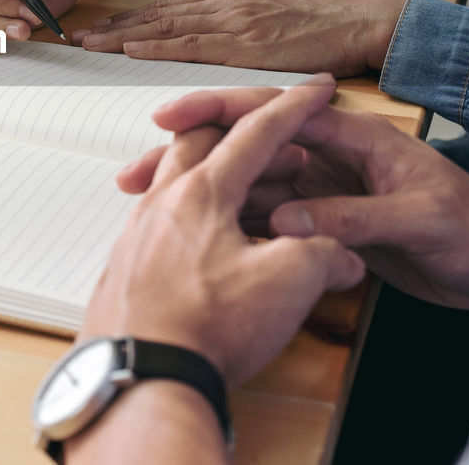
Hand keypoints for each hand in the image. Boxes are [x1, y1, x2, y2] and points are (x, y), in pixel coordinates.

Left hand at [71, 0, 406, 76]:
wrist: (362, 22)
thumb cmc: (322, 15)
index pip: (166, 8)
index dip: (128, 17)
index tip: (97, 27)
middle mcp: (225, 6)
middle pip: (157, 16)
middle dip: (113, 27)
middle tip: (75, 38)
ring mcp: (234, 24)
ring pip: (167, 28)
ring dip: (123, 36)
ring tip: (89, 45)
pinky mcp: (248, 46)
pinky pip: (195, 47)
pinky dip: (160, 47)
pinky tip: (132, 50)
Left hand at [79, 76, 364, 386]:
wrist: (142, 381)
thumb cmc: (206, 328)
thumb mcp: (289, 283)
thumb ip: (325, 254)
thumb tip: (343, 257)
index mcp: (204, 192)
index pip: (257, 132)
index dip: (295, 107)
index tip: (316, 88)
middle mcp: (163, 204)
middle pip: (201, 143)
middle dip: (242, 130)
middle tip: (275, 138)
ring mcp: (137, 237)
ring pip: (172, 181)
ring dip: (209, 173)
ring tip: (238, 186)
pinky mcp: (125, 271)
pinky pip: (157, 222)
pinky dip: (187, 215)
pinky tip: (201, 242)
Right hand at [121, 88, 468, 309]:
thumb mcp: (418, 220)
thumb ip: (351, 218)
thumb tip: (284, 223)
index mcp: (353, 136)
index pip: (270, 115)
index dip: (216, 112)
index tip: (167, 119)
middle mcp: (330, 158)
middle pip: (246, 148)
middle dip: (190, 155)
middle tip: (135, 173)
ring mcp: (326, 191)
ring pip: (249, 186)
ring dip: (203, 194)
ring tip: (151, 208)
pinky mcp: (328, 223)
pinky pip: (268, 220)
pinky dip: (233, 225)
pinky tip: (198, 238)